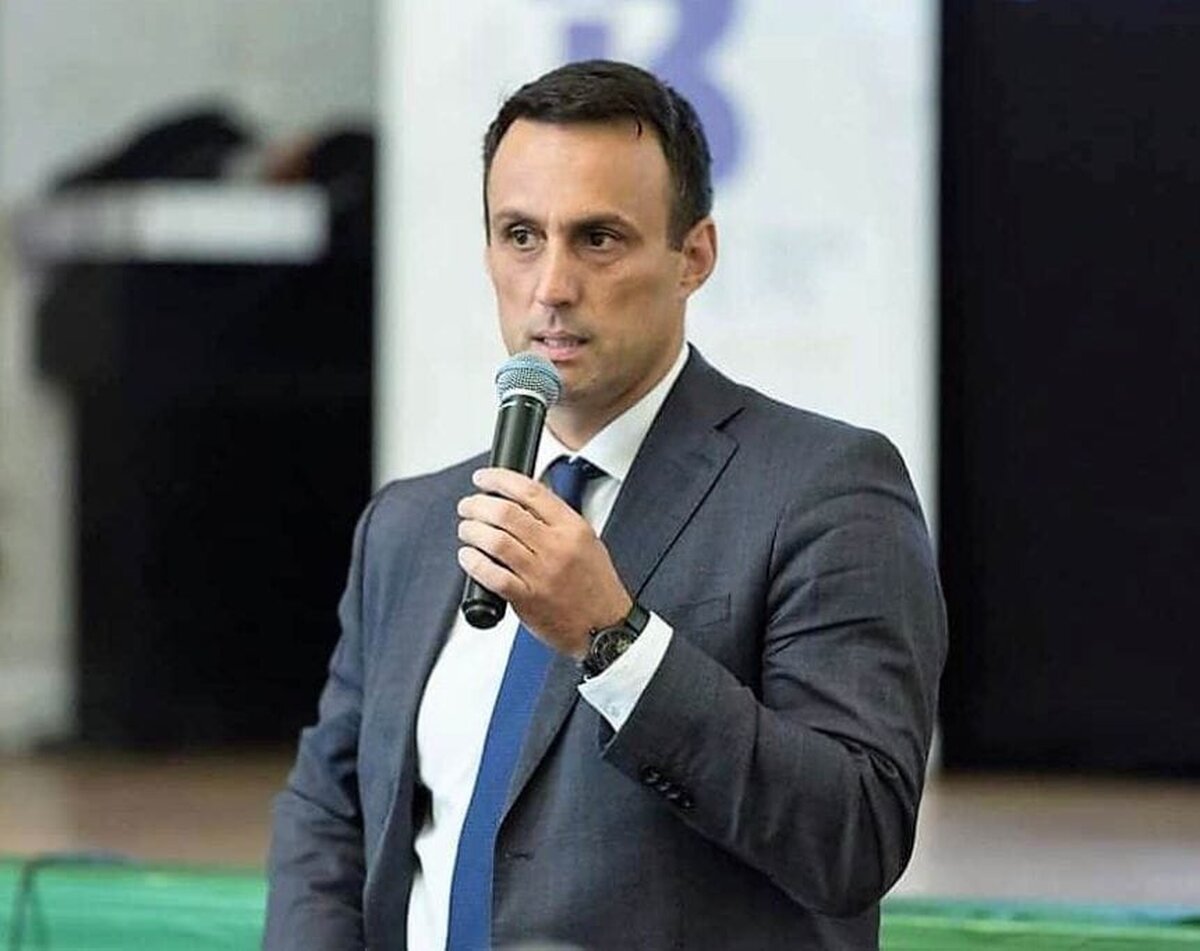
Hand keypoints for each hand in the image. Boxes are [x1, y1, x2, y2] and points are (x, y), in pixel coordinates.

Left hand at [457, 467, 632, 657]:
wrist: (606, 628)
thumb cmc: (595, 586)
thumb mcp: (586, 541)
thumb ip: (557, 520)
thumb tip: (521, 500)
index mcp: (572, 528)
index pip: (530, 491)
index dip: (500, 479)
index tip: (483, 478)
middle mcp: (557, 548)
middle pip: (506, 513)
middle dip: (478, 504)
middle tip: (468, 506)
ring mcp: (542, 574)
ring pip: (496, 541)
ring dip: (472, 531)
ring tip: (467, 529)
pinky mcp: (528, 599)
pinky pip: (493, 575)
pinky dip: (474, 562)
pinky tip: (468, 556)